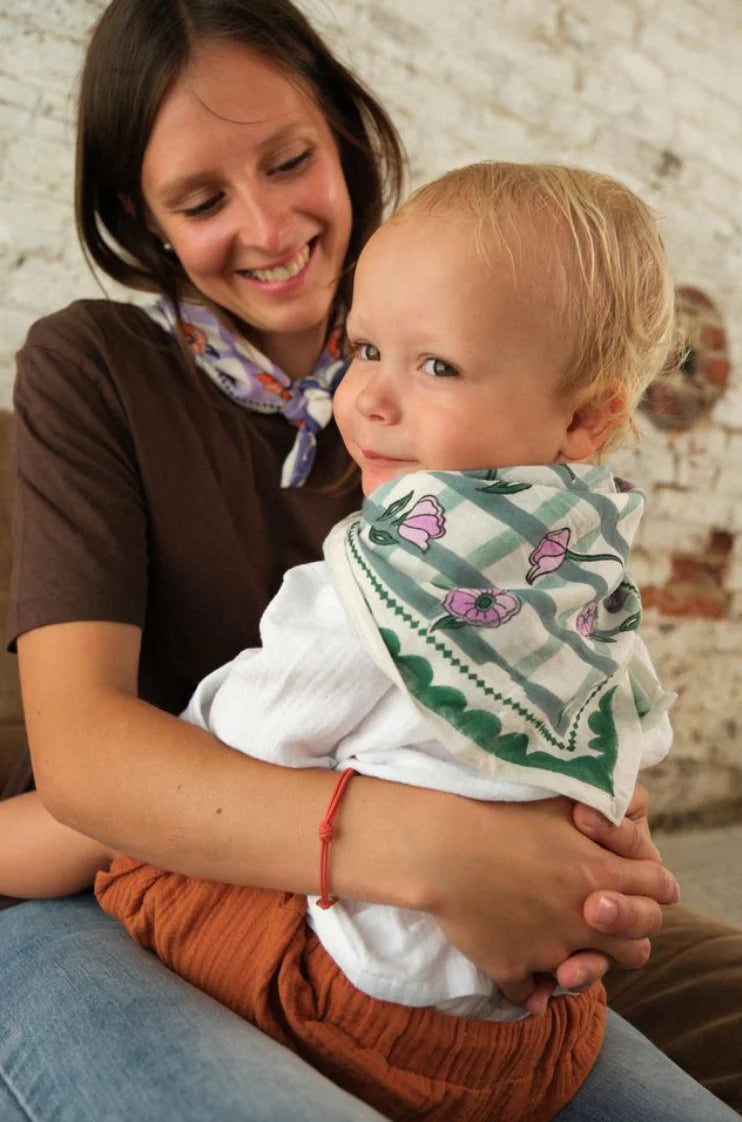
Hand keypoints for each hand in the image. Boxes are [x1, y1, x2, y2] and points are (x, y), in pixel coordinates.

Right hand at [418, 793, 676, 996]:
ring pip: (586, 977)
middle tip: (601, 915)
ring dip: (583, 968)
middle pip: (638, 946)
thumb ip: (604, 811)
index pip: (661, 889)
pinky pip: (529, 994)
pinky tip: (518, 972)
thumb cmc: (497, 808)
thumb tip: (628, 814)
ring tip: (567, 954)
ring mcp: (549, 950)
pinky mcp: (511, 968)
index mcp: (602, 872)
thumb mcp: (563, 797)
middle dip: (627, 933)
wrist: (439, 843)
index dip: (652, 885)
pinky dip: (527, 988)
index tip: (635, 879)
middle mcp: (584, 918)